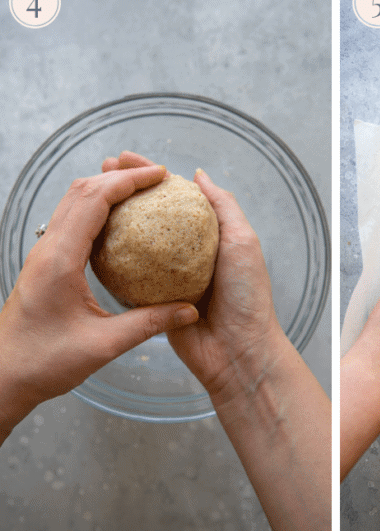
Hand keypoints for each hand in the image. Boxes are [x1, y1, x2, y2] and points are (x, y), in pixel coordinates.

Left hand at [0, 161, 198, 437]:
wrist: (2, 377)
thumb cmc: (45, 362)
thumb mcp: (104, 345)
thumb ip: (149, 324)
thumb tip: (189, 310)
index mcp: (61, 260)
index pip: (94, 200)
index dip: (128, 181)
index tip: (160, 175)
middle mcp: (48, 249)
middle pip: (81, 192)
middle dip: (119, 177)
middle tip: (156, 177)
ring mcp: (43, 255)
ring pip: (73, 203)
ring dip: (106, 189)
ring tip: (141, 191)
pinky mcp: (45, 265)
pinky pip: (71, 221)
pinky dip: (97, 209)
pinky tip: (121, 224)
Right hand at [102, 152, 288, 402]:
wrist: (238, 352)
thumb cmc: (248, 297)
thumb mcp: (242, 243)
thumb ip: (223, 207)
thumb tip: (200, 175)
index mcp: (208, 237)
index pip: (175, 196)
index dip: (150, 175)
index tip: (125, 158)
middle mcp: (186, 253)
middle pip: (151, 214)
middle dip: (125, 190)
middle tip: (101, 168)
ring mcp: (166, 276)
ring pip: (134, 242)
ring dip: (112, 218)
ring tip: (89, 194)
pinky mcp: (150, 301)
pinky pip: (125, 276)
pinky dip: (109, 259)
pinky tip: (89, 240)